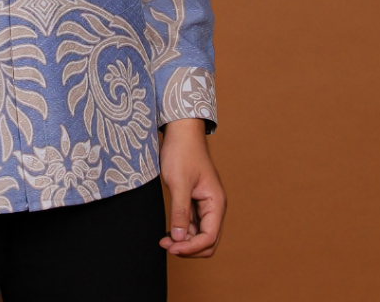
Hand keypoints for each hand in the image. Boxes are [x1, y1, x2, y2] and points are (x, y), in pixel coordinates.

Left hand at [158, 118, 225, 257]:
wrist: (180, 132)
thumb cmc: (182, 152)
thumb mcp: (179, 183)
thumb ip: (180, 212)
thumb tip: (179, 240)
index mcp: (216, 203)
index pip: (209, 238)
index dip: (191, 247)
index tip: (171, 247)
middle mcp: (214, 206)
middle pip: (207, 241)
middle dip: (188, 248)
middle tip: (165, 245)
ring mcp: (205, 204)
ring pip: (199, 234)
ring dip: (184, 241)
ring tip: (164, 240)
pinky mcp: (195, 200)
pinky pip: (192, 224)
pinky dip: (182, 231)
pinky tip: (168, 231)